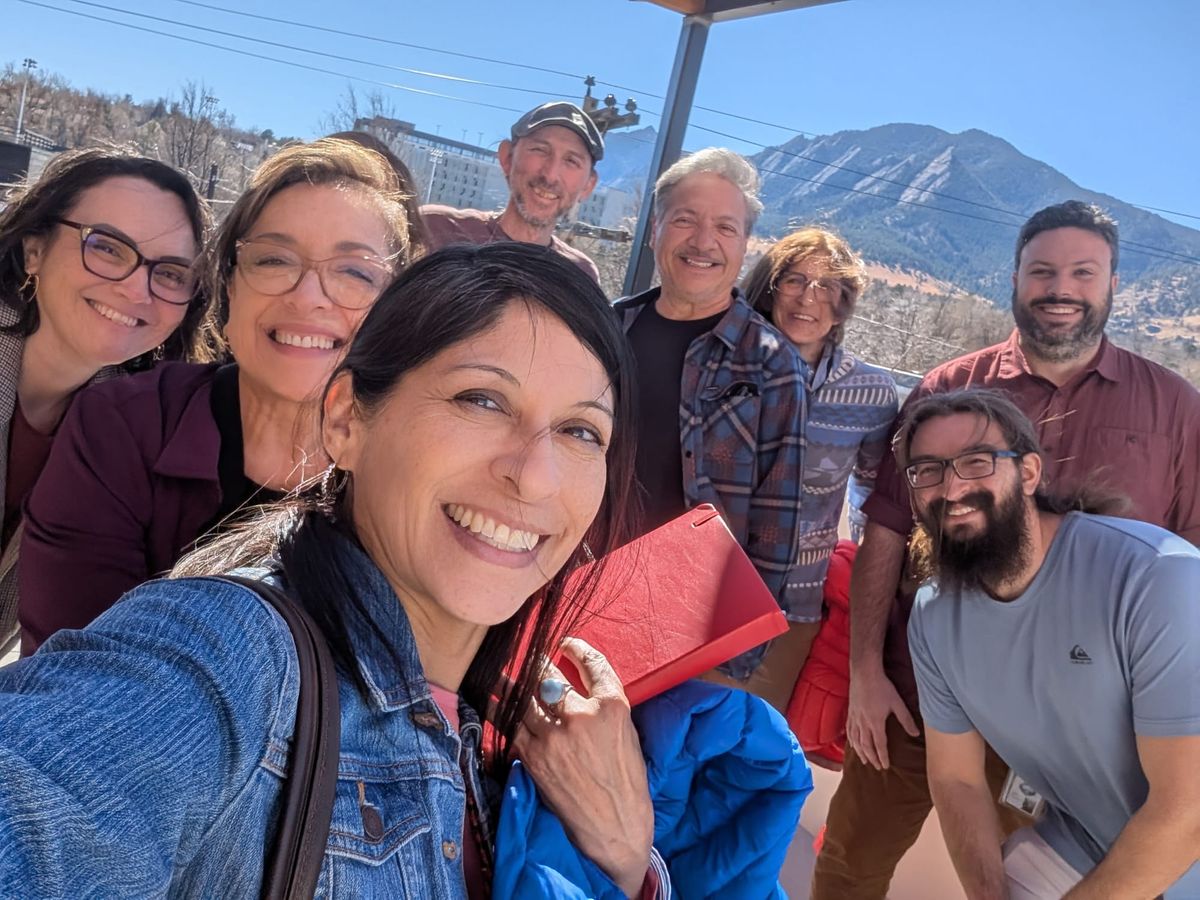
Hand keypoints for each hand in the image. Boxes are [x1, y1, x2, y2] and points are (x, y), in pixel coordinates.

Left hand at [514, 638, 653, 897]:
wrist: (615, 828)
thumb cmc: (626, 783)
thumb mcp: (627, 733)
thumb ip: (604, 705)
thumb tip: (577, 685)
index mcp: (612, 705)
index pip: (591, 663)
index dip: (576, 648)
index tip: (566, 643)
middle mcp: (581, 715)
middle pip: (550, 676)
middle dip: (539, 665)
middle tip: (532, 659)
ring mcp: (554, 735)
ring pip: (524, 696)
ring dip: (513, 683)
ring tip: (505, 675)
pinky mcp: (533, 755)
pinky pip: (511, 723)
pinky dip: (504, 711)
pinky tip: (498, 702)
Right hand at [846, 666, 918, 769]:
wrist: (864, 672)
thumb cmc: (882, 686)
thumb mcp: (897, 703)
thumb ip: (906, 719)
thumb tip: (915, 734)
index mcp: (875, 722)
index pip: (879, 745)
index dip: (882, 757)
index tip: (885, 766)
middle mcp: (863, 723)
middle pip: (866, 745)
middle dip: (871, 758)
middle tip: (876, 767)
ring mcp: (855, 717)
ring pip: (855, 740)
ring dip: (860, 752)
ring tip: (864, 760)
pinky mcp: (850, 712)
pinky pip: (849, 730)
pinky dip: (851, 740)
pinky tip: (852, 743)